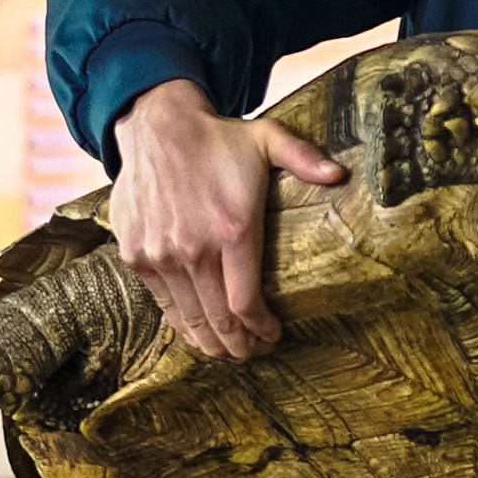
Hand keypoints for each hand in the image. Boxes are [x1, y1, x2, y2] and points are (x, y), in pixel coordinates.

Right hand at [109, 79, 344, 358]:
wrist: (155, 125)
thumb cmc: (216, 137)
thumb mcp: (267, 139)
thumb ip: (304, 159)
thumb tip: (341, 175)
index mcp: (233, 229)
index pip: (246, 303)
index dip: (262, 329)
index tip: (273, 336)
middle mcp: (194, 249)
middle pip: (219, 321)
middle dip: (240, 346)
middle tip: (252, 352)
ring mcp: (161, 255)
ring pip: (189, 319)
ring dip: (210, 342)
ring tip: (226, 349)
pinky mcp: (136, 254)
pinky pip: (163, 303)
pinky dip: (180, 322)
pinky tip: (195, 328)